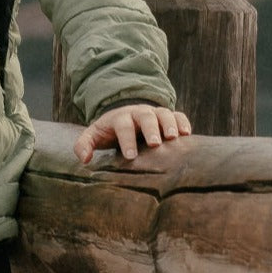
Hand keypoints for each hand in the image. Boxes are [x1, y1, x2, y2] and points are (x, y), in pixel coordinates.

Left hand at [74, 104, 190, 164]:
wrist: (124, 115)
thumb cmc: (109, 131)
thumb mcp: (94, 135)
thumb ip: (84, 145)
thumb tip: (84, 159)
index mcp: (120, 118)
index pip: (123, 126)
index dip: (126, 139)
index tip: (131, 156)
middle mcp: (138, 113)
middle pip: (145, 116)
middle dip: (150, 129)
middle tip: (155, 143)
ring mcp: (154, 113)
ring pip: (163, 113)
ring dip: (169, 124)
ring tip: (173, 138)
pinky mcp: (167, 116)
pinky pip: (177, 115)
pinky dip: (182, 122)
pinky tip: (187, 134)